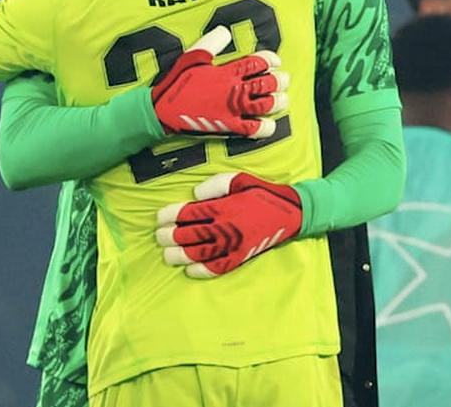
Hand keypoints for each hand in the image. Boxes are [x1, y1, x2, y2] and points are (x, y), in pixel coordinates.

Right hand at [152, 26, 287, 138]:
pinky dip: (264, 128)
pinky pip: (251, 129)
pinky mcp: (227, 126)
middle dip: (278, 82)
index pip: (256, 63)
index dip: (270, 61)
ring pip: (263, 105)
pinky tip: (270, 125)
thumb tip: (226, 31)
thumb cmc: (178, 81)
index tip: (276, 62)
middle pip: (264, 84)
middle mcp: (232, 89)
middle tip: (285, 80)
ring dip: (277, 102)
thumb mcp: (193, 56)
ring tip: (283, 99)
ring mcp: (231, 109)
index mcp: (225, 71)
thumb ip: (212, 42)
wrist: (163, 109)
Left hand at [155, 172, 301, 277]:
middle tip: (159, 237)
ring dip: (181, 256)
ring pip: (201, 253)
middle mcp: (228, 227)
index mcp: (225, 206)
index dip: (172, 216)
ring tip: (167, 255)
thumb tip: (194, 195)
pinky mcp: (242, 256)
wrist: (290, 212)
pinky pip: (220, 267)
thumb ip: (215, 185)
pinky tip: (189, 270)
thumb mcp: (239, 179)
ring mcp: (235, 244)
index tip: (159, 218)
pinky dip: (203, 271)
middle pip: (192, 234)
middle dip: (171, 237)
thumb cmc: (261, 193)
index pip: (191, 212)